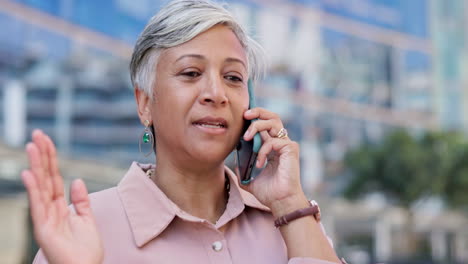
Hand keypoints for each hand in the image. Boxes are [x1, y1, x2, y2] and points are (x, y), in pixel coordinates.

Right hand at [22, 130, 102, 263]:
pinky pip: (38, 206)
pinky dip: (33, 190)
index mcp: (60, 206)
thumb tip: (76, 179)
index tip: (47, 139)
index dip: (51, 158)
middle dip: (42, 156)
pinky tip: (30, 174)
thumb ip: (81, 200)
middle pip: (45, 177)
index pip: (54, 177)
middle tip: (37, 134)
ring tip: (32, 146)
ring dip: (36, 166)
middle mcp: (50, 210)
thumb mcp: (87, 219)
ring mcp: (45, 218)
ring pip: (40, 187)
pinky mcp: (43, 229)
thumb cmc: (86, 250)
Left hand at [237, 108, 307, 213]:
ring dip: (257, 126)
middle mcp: (281, 143)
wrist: (281, 202)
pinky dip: (263, 150)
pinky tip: (260, 164)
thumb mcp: (250, 180)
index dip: (254, 119)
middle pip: (272, 117)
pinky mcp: (291, 149)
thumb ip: (242, 171)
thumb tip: (232, 165)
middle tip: (245, 115)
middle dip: (258, 112)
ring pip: (273, 122)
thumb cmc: (270, 193)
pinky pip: (273, 141)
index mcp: (273, 147)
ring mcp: (287, 144)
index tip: (241, 119)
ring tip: (247, 137)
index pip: (264, 126)